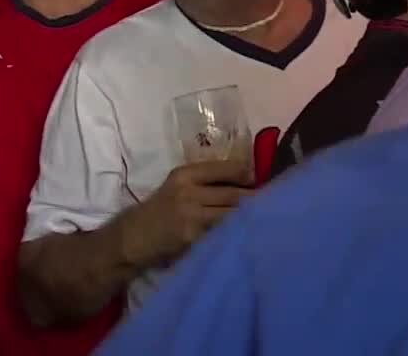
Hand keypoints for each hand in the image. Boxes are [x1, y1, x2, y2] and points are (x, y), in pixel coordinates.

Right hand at [126, 159, 252, 265]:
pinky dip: (237, 233)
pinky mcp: (194, 239)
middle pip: (235, 194)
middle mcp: (188, 192)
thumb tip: (248, 178)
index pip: (226, 168)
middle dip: (256, 199)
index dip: (247, 174)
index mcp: (185, 174)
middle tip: (272, 203)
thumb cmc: (161, 209)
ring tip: (264, 219)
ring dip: (251, 218)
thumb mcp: (177, 186)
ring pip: (233, 215)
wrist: (135, 237)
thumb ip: (206, 180)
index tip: (258, 180)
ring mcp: (191, 217)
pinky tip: (246, 235)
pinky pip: (224, 233)